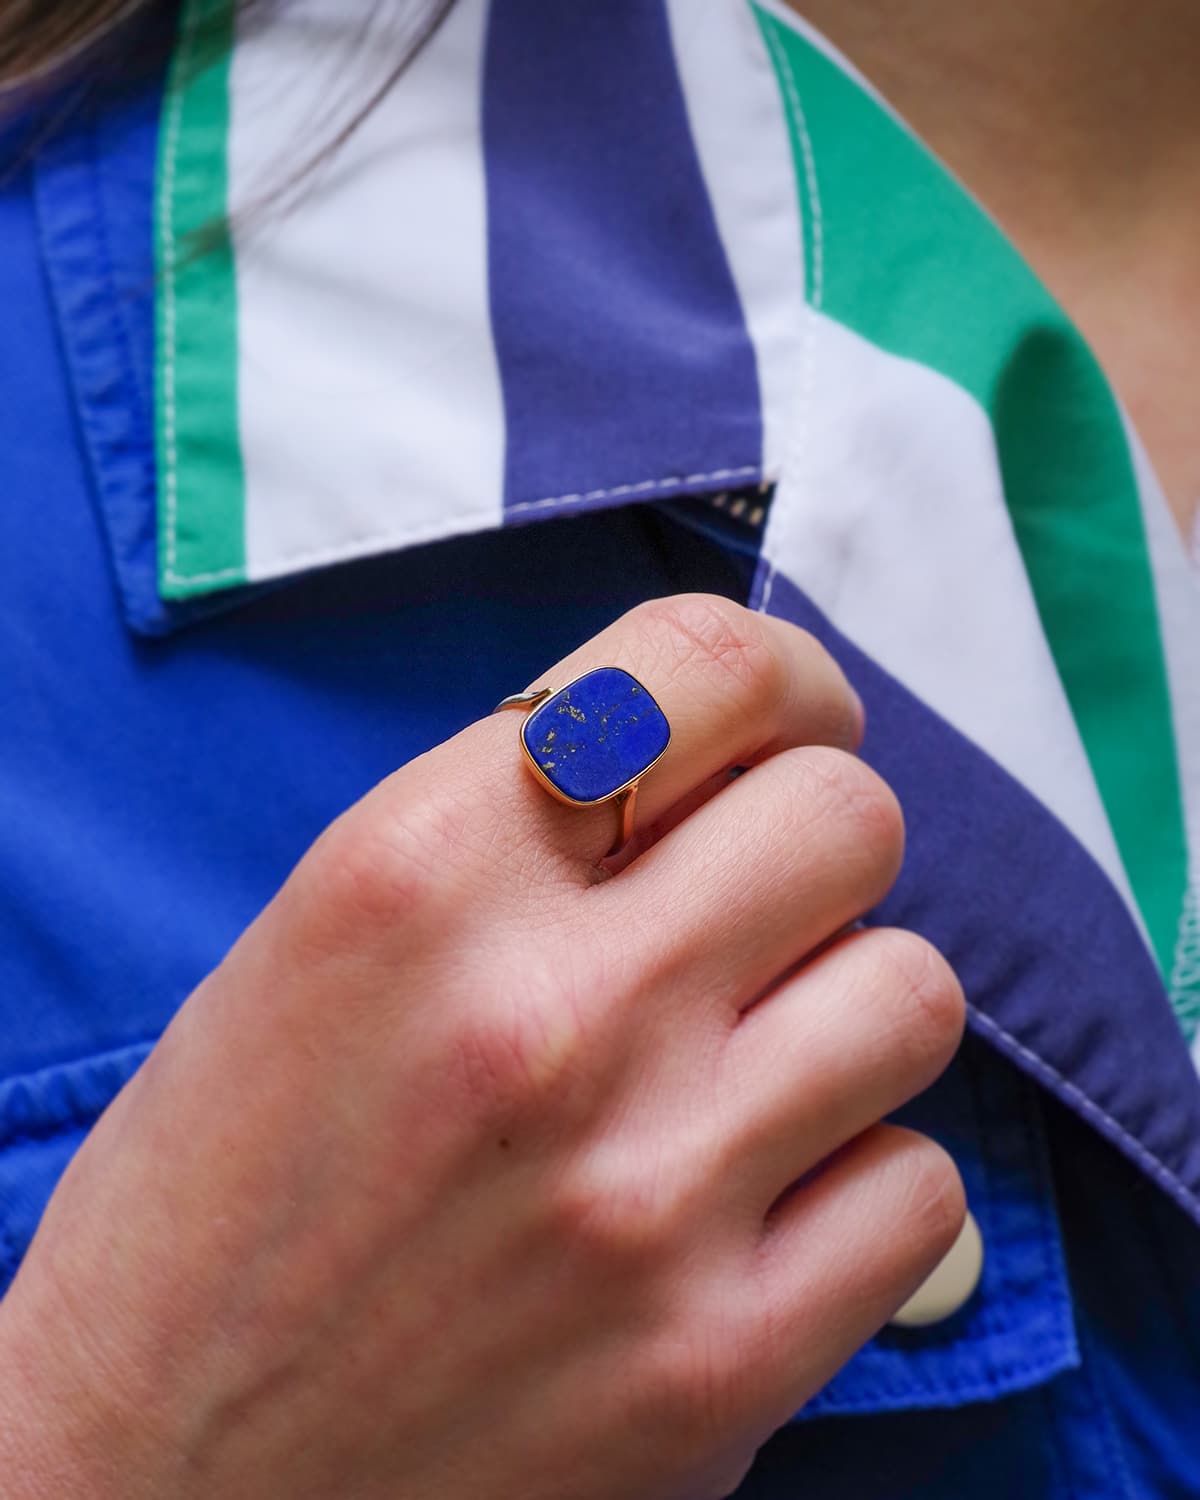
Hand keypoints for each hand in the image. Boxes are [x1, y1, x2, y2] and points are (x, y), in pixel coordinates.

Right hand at [0, 594, 964, 1499]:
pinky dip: (857, 1180)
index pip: (698, 666)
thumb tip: (714, 752)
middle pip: (845, 817)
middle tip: (760, 902)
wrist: (152, 1474)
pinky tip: (756, 1202)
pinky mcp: (721, 1364)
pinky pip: (917, 1189)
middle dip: (814, 842)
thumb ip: (520, 821)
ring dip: (843, 1008)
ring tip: (749, 1061)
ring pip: (912, 992)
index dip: (781, 679)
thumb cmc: (220, 1193)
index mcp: (418, 872)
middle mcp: (549, 1013)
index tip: (793, 723)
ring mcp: (649, 1193)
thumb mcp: (325, 938)